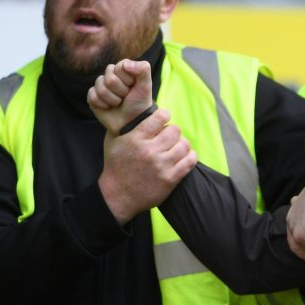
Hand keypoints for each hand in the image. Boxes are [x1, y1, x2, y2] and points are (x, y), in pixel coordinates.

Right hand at [88, 59, 153, 133]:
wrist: (130, 122)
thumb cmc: (139, 103)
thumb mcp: (145, 86)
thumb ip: (142, 70)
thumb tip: (126, 64)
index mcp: (124, 69)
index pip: (120, 67)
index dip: (127, 79)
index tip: (133, 86)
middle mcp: (111, 75)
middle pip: (109, 78)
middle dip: (120, 91)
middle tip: (126, 97)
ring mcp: (101, 85)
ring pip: (100, 87)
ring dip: (112, 99)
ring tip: (119, 102)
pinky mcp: (92, 96)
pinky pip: (92, 96)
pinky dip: (103, 105)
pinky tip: (109, 107)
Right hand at [98, 109, 197, 223]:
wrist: (117, 196)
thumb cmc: (115, 166)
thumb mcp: (114, 141)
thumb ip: (129, 125)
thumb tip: (143, 109)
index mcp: (136, 139)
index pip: (160, 117)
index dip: (164, 116)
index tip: (163, 120)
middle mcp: (149, 151)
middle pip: (175, 130)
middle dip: (173, 132)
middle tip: (168, 137)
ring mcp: (161, 165)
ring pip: (184, 145)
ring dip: (182, 144)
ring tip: (175, 147)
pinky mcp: (170, 179)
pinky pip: (190, 161)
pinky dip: (189, 156)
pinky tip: (183, 156)